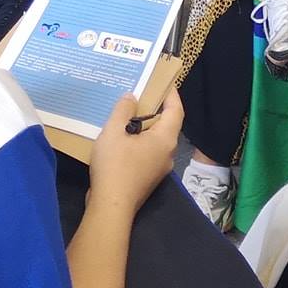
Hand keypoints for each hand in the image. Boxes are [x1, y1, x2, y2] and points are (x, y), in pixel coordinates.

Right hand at [88, 87, 181, 214]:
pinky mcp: (147, 177)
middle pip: (167, 125)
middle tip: (140, 93)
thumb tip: (132, 97)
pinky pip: (148, 152)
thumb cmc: (115, 166)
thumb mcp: (114, 132)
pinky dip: (139, 141)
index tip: (163, 81)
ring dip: (145, 126)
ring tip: (127, 113)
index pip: (176, 110)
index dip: (171, 94)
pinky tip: (121, 137)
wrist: (111, 206)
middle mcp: (168, 153)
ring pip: (156, 140)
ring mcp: (159, 168)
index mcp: (165, 139)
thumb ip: (123, 110)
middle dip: (155, 108)